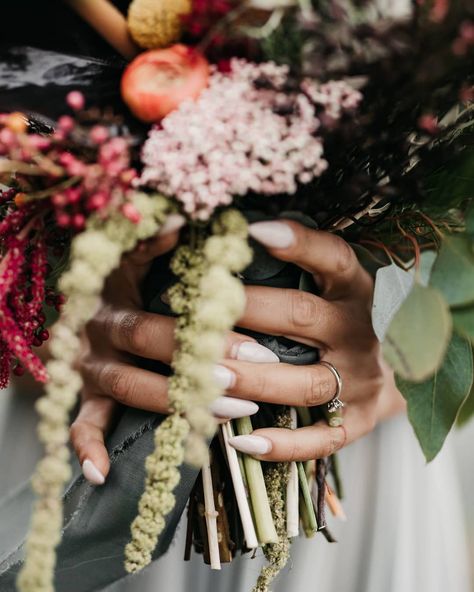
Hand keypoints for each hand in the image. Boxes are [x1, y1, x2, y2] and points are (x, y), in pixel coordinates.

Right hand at [71, 215, 277, 483]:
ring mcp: (88, 367)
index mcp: (115, 292)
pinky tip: (102, 472)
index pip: (163, 308)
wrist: (71, 301)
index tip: (256, 346)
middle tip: (252, 375)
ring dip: (176, 403)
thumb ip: (154, 239)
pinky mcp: (81, 393)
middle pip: (148, 346)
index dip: (206, 329)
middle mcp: (99, 330)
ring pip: (128, 388)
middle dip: (201, 363)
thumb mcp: (130, 253)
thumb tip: (183, 217)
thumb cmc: (112, 276)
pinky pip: (80, 423)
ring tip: (233, 410)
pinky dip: (87, 447)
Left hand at [224, 220, 405, 461]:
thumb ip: (304, 268)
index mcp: (355, 289)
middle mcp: (360, 331)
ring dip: (253, 380)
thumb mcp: (338, 286)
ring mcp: (361, 379)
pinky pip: (321, 438)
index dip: (298, 243)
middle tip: (198, 312)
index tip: (254, 232)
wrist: (403, 368)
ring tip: (206, 377)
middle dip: (247, 313)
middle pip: (301, 317)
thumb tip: (242, 237)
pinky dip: (283, 444)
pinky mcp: (359, 420)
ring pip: (304, 382)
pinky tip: (241, 441)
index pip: (332, 258)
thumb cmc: (348, 318)